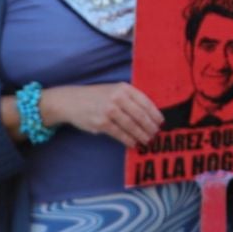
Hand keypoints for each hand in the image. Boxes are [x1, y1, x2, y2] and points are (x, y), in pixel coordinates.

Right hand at [41, 83, 162, 148]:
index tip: (161, 122)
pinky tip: (133, 143)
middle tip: (156, 134)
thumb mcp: (115, 90)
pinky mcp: (101, 123)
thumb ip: (130, 98)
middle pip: (140, 114)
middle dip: (150, 126)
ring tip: (147, 140)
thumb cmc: (97, 96)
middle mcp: (117, 98)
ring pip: (130, 125)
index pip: (145, 101)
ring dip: (141, 134)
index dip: (155, 113)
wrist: (72, 101)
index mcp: (124, 88)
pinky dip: (128, 139)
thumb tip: (149, 115)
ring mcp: (109, 110)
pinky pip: (119, 133)